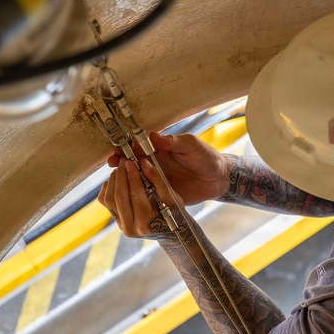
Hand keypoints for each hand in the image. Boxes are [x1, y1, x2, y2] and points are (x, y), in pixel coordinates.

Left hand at [99, 157, 182, 239]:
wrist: (168, 231)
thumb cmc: (174, 214)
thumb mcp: (171, 198)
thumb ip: (158, 180)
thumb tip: (144, 163)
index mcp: (146, 224)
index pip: (136, 196)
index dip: (132, 177)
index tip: (131, 162)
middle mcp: (130, 227)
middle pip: (119, 197)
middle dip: (121, 176)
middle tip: (124, 161)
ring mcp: (121, 225)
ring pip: (109, 199)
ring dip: (113, 181)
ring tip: (121, 168)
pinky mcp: (116, 220)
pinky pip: (105, 202)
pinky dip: (108, 188)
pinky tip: (116, 179)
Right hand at [107, 132, 229, 205]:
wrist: (218, 179)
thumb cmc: (206, 157)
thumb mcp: (191, 145)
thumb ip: (173, 141)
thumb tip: (152, 135)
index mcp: (159, 150)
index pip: (137, 147)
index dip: (126, 148)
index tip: (118, 151)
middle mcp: (154, 165)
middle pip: (132, 164)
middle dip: (121, 164)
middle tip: (115, 166)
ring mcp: (157, 181)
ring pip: (136, 181)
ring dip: (127, 181)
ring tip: (120, 181)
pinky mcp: (162, 195)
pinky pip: (147, 196)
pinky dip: (137, 196)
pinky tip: (129, 198)